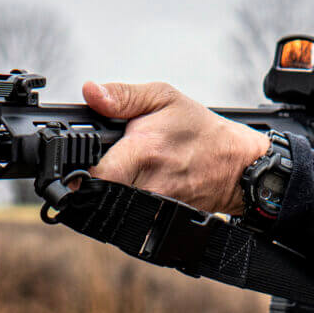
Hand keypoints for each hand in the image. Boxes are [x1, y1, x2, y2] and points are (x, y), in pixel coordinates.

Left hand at [83, 80, 271, 215]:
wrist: (236, 166)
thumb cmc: (202, 131)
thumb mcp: (165, 98)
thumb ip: (123, 95)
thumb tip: (90, 92)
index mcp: (143, 151)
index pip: (93, 173)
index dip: (78, 169)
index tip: (77, 161)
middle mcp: (147, 184)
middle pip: (96, 194)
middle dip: (91, 179)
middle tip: (98, 162)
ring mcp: (153, 207)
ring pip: (110, 207)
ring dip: (106, 192)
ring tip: (120, 172)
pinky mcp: (158, 221)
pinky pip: (127, 216)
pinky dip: (124, 203)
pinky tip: (134, 186)